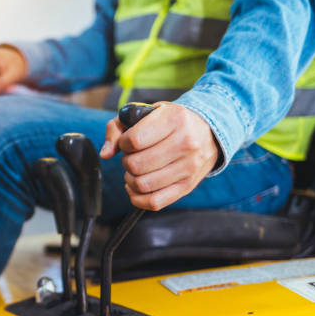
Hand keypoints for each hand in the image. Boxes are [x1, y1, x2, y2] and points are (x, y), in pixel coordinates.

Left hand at [100, 102, 217, 210]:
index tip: (128, 142)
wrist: (208, 132)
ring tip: (135, 170)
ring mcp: (189, 167)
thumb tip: (106, 154)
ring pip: (143, 184)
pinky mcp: (188, 186)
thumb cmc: (171, 121)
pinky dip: (138, 198)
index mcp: (174, 119)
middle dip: (126, 161)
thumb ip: (118, 128)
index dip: (123, 143)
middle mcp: (185, 142)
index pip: (134, 140)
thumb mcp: (147, 112)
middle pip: (136, 164)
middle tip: (132, 156)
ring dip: (130, 179)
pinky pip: (155, 202)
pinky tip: (135, 187)